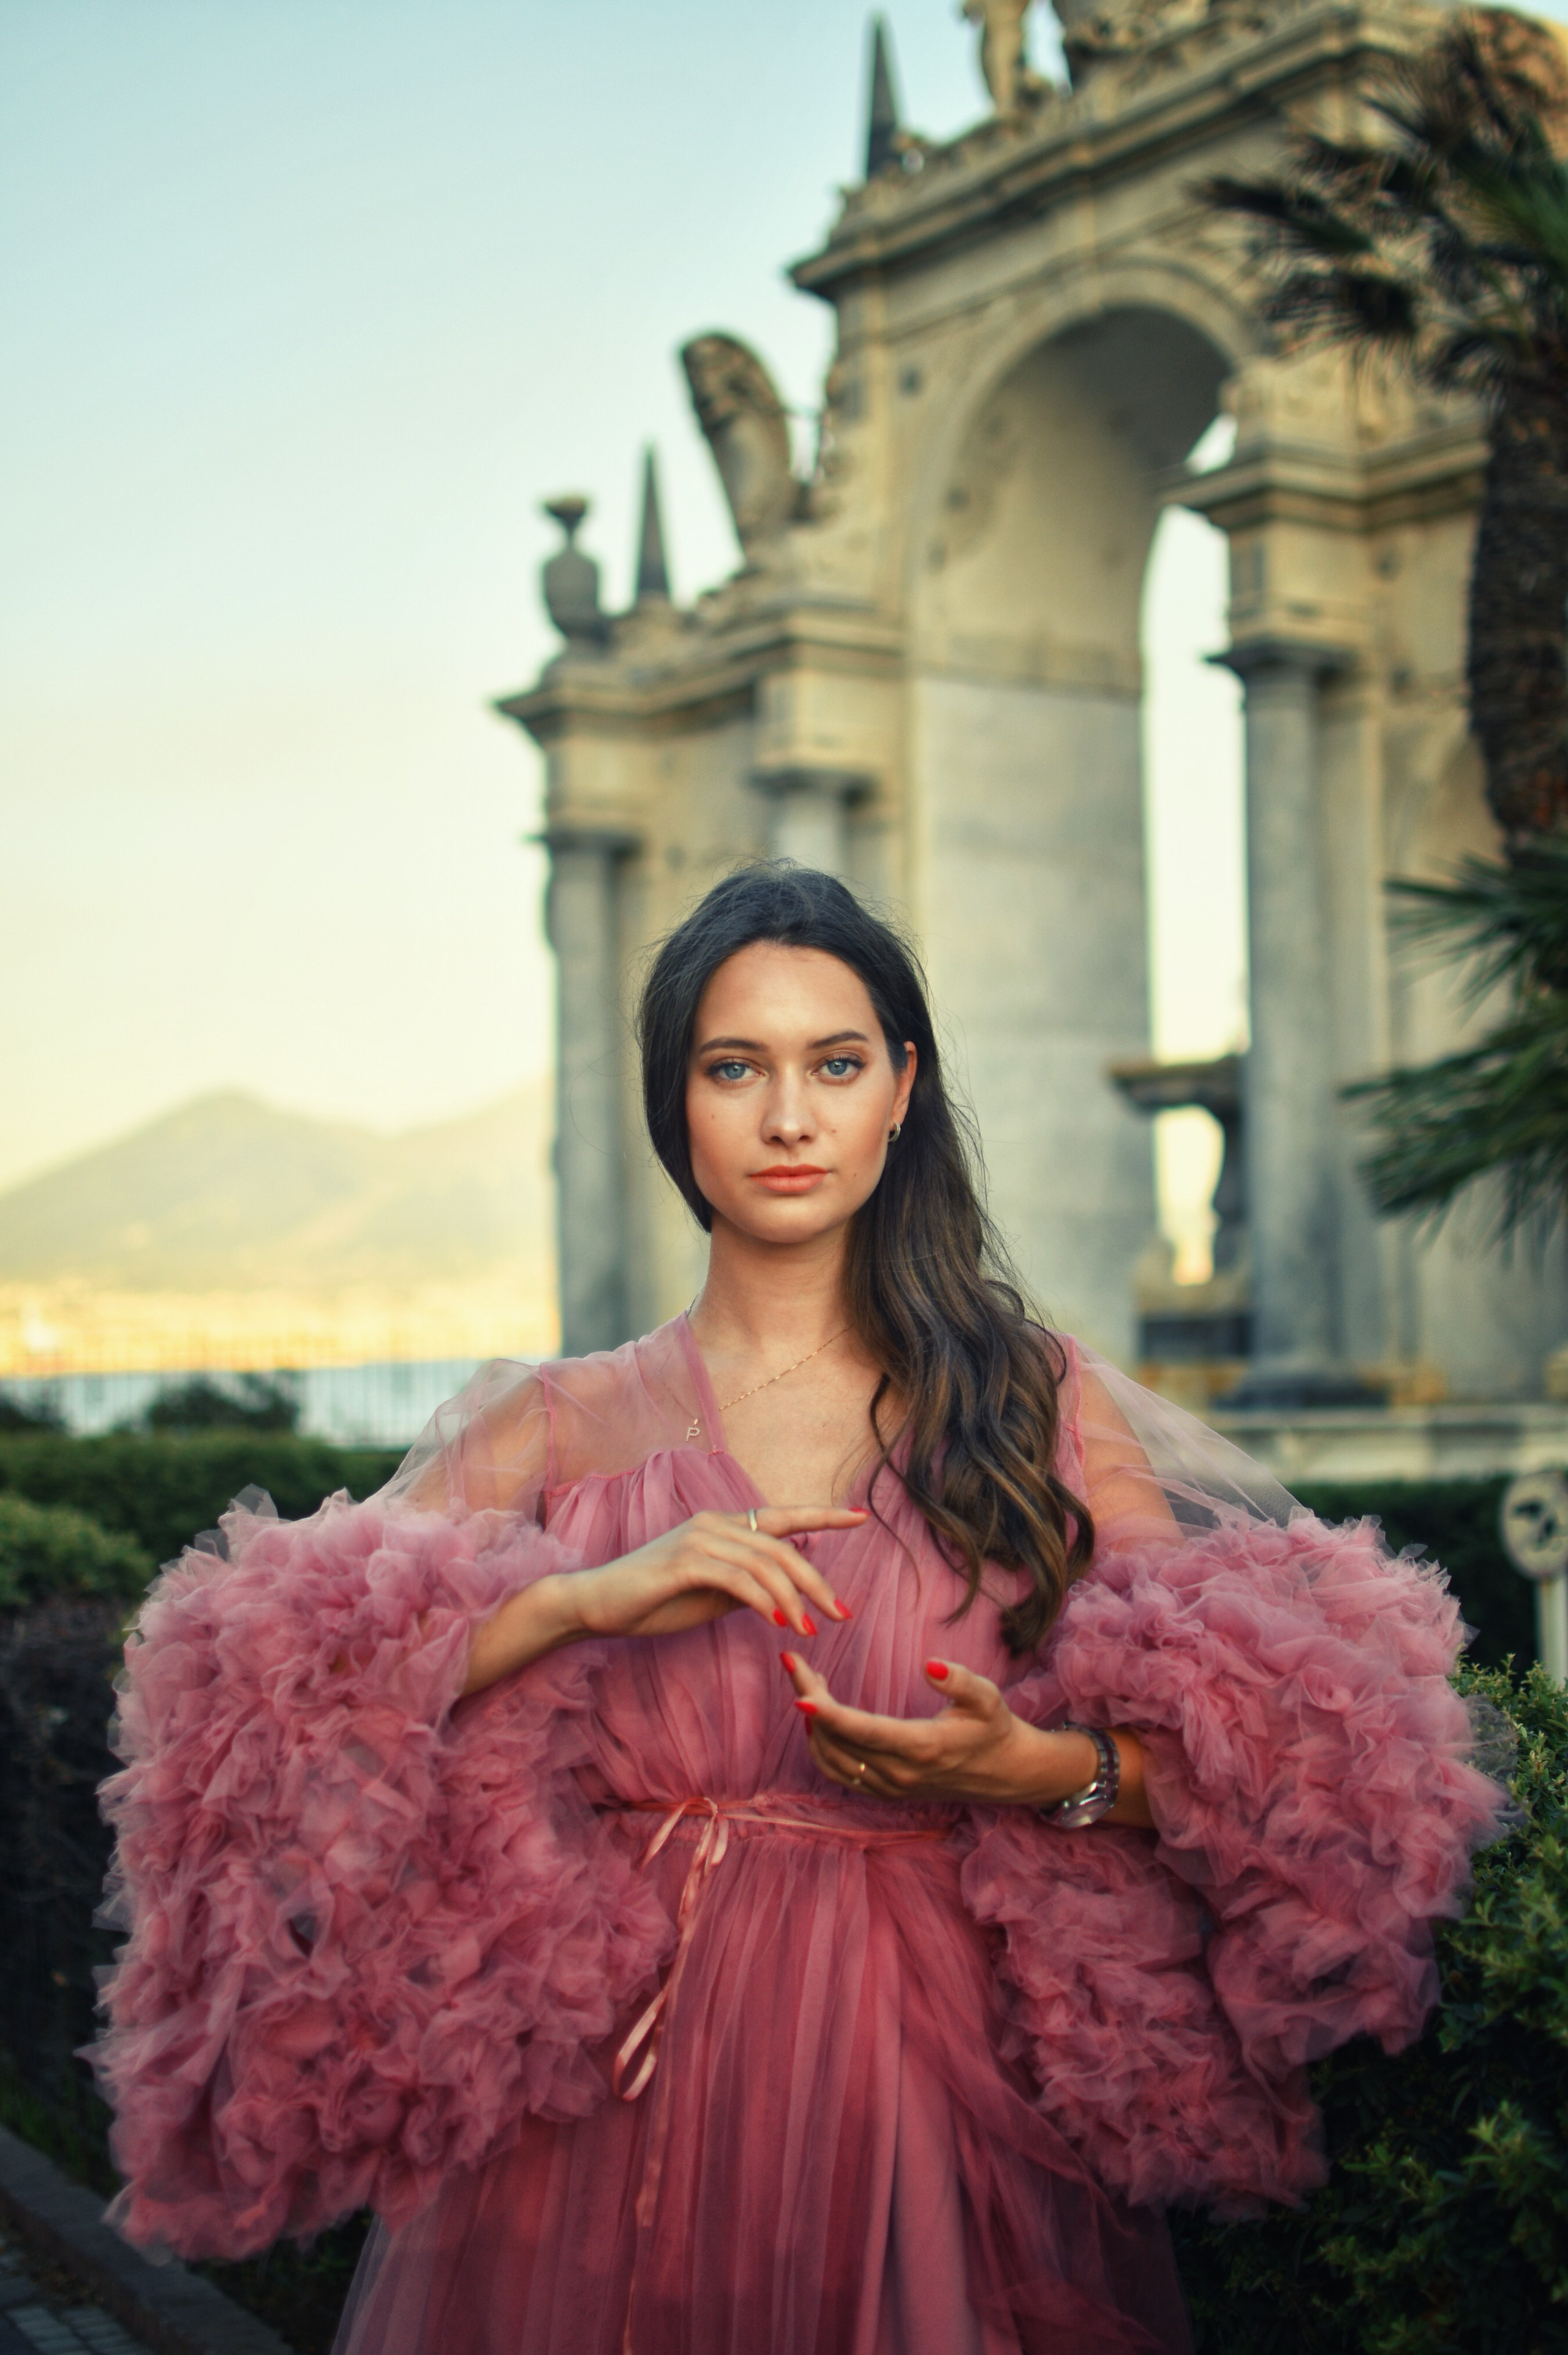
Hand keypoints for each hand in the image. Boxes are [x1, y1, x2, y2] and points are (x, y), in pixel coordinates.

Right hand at [462, 1507, 863, 1694]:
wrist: (597, 1604)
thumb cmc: (653, 1600)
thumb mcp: (710, 1594)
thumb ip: (746, 1585)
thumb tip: (784, 1591)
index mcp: (724, 1526)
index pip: (784, 1516)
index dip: (824, 1515)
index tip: (861, 1517)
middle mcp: (716, 1524)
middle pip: (783, 1546)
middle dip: (817, 1582)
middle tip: (841, 1614)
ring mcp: (699, 1539)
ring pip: (766, 1562)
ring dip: (794, 1598)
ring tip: (811, 1630)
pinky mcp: (685, 1562)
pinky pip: (737, 1579)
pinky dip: (763, 1600)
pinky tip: (777, 1622)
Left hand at [783, 1653, 1108, 1808]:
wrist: (1006, 1773)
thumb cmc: (994, 1727)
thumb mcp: (987, 1698)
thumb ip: (960, 1681)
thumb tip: (929, 1664)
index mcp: (921, 1747)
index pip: (863, 1731)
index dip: (829, 1713)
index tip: (801, 1693)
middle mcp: (900, 1773)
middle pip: (838, 1740)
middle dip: (810, 1700)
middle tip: (795, 1664)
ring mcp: (891, 1787)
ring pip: (832, 1760)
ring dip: (812, 1723)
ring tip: (806, 1683)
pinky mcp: (886, 1793)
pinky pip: (840, 1774)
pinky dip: (821, 1747)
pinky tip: (818, 1719)